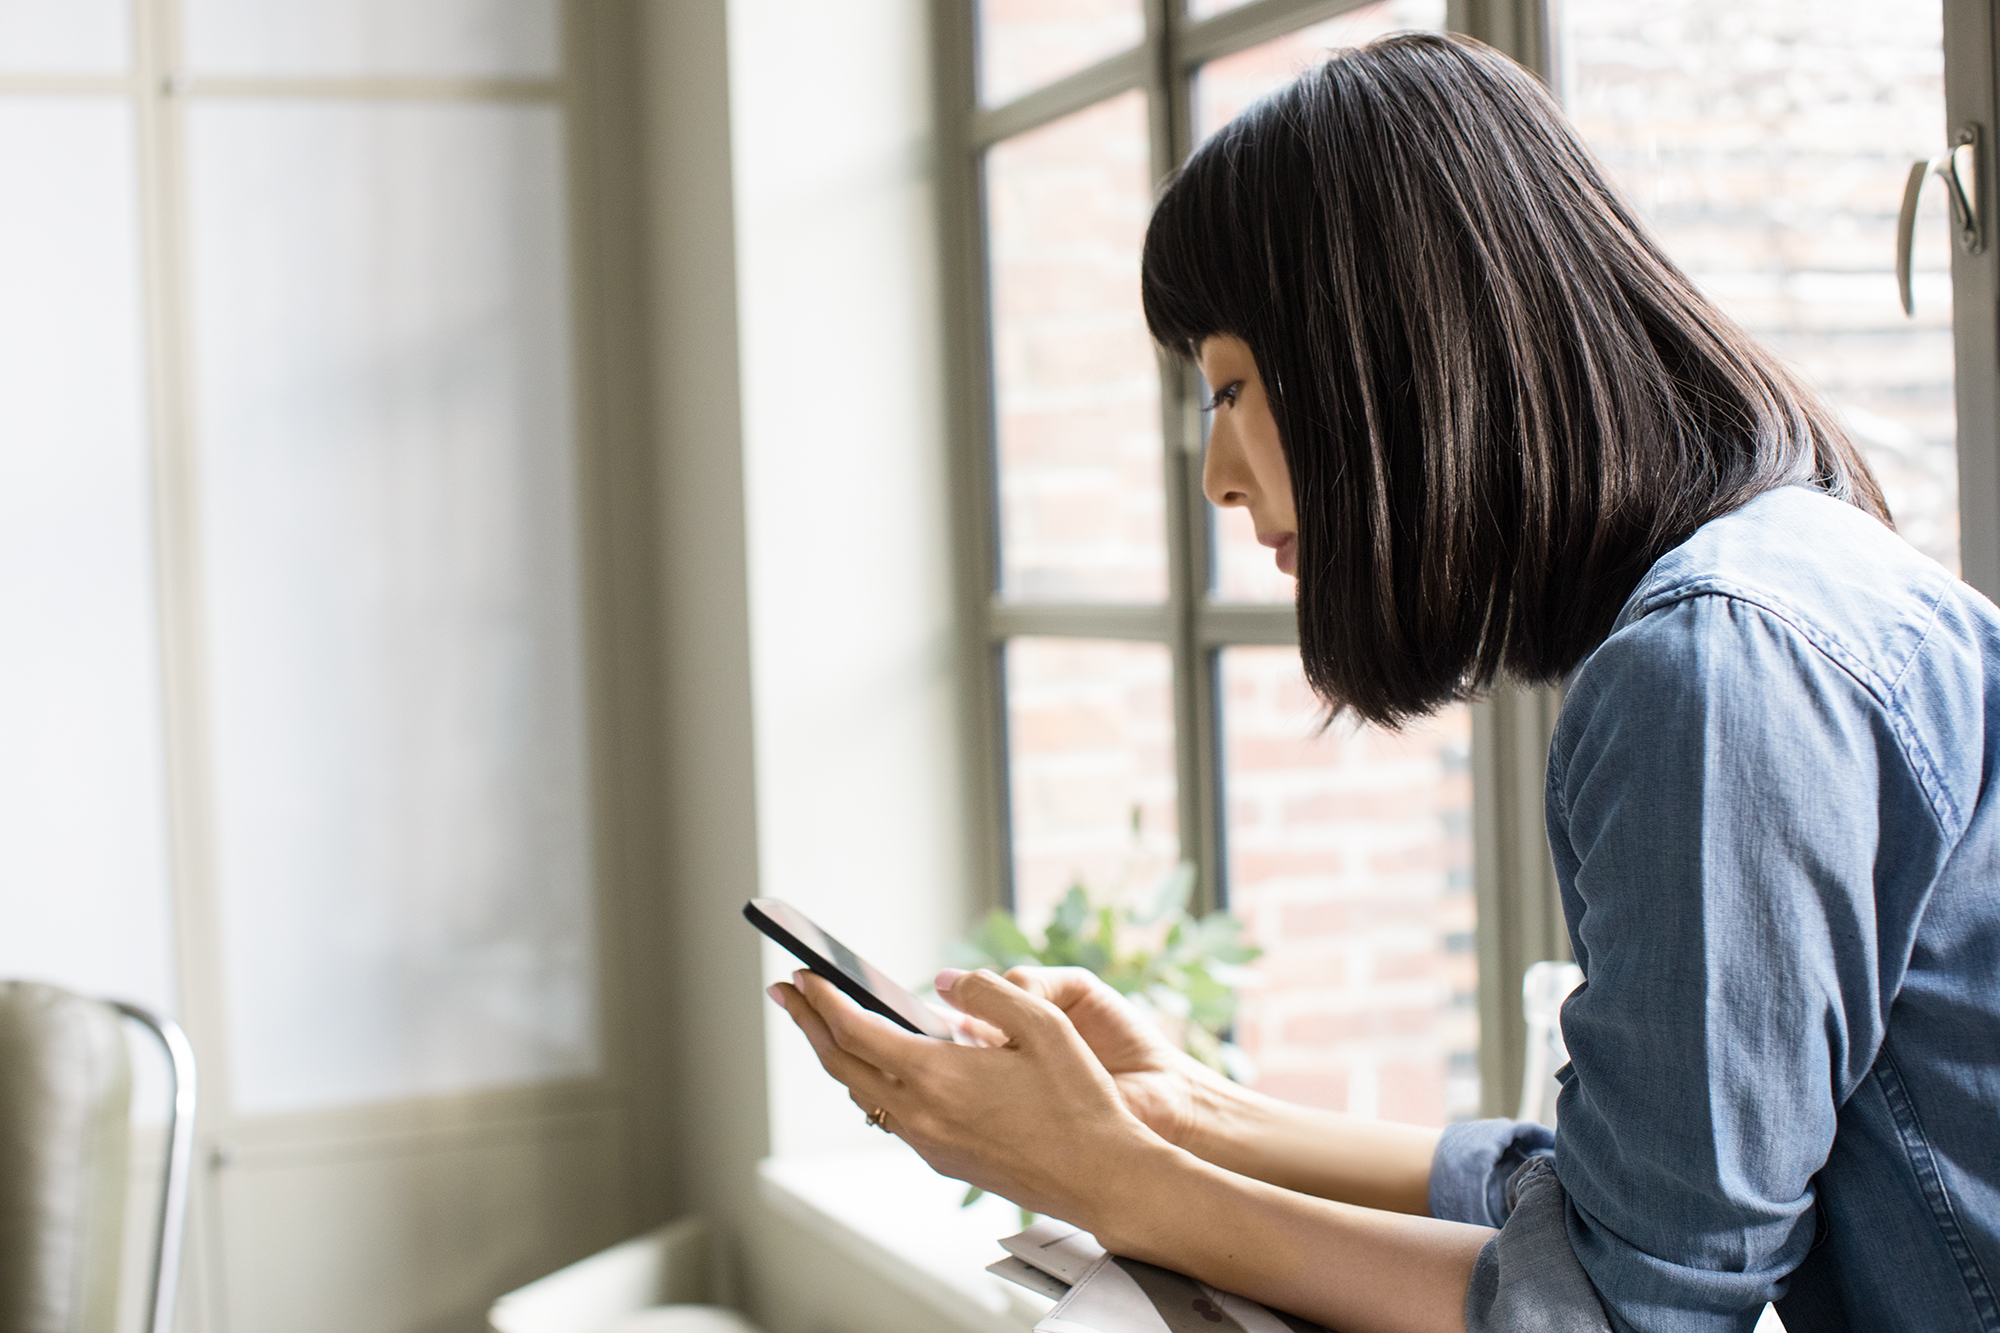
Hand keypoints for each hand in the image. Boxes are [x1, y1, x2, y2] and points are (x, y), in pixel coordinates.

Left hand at [769, 967, 1173, 1225]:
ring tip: (824, 1023)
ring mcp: (930, 1142)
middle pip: (842, 1064)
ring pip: (861, 1093)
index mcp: (938, 1077)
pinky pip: (889, 1115)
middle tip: (785, 992)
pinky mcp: (944, 1159)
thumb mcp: (1045, 1025)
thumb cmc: (1082, 1102)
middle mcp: (921, 1115)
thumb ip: (989, 991)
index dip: (822, 1000)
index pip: (855, 1031)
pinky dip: (869, 1082)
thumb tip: (945, 980)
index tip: (802, 974)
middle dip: (808, 1024)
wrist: (1103, 1178)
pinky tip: (880, 1066)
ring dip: (836, 1055)